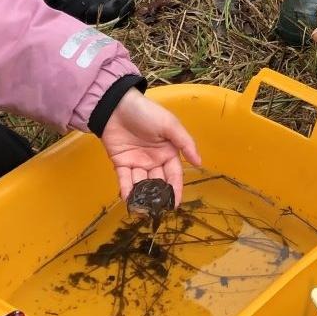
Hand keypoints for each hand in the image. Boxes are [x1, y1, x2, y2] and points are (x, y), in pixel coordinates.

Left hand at [101, 89, 200, 203]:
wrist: (117, 105)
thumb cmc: (147, 113)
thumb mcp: (170, 125)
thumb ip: (185, 143)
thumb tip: (199, 163)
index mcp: (168, 152)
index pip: (174, 175)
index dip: (175, 189)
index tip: (175, 204)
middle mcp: (154, 160)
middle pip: (157, 182)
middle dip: (158, 196)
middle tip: (157, 210)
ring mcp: (137, 162)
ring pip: (141, 183)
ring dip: (142, 196)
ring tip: (142, 209)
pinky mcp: (121, 163)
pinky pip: (124, 179)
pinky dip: (126, 189)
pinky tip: (128, 199)